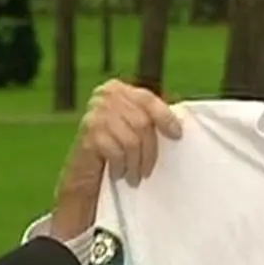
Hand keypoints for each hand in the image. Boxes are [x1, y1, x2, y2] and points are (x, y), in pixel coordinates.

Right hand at [50, 80, 181, 239]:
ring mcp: (93, 115)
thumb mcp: (134, 126)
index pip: (147, 99)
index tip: (177, 135)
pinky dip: (121, 167)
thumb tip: (180, 122)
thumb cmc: (115, 148)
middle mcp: (103, 96)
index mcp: (116, 88)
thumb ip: (150, 116)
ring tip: (135, 175)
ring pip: (131, 140)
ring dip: (136, 163)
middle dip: (149, 150)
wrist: (83, 174)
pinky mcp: (87, 136)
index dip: (165, 117)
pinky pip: (116, 152)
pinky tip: (119, 173)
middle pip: (142, 122)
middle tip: (148, 170)